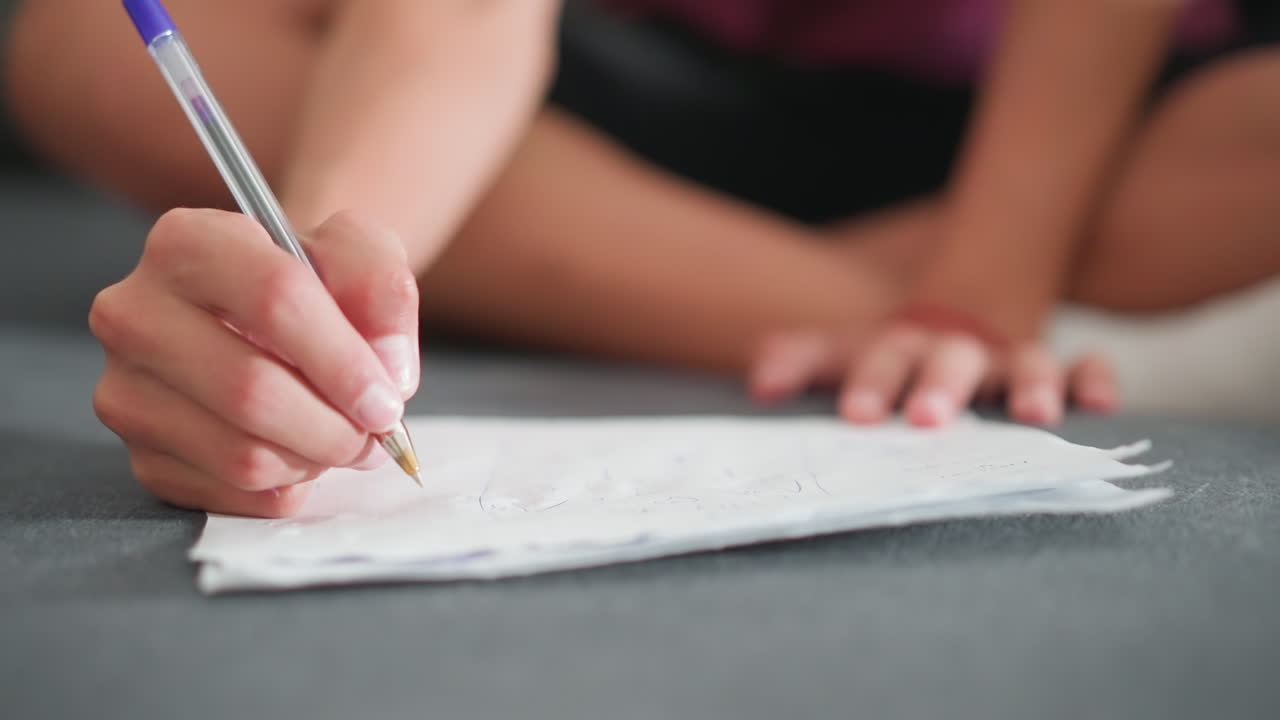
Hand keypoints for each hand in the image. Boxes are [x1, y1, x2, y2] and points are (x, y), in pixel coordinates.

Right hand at [90, 209, 420, 516]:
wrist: (276, 317)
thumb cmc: (317, 281)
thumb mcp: (360, 252)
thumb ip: (383, 290)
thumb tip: (387, 370)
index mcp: (186, 243)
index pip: (274, 299)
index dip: (343, 360)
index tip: (386, 398)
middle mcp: (133, 314)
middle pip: (251, 389)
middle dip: (334, 424)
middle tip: (375, 431)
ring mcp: (127, 391)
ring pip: (242, 454)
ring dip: (316, 459)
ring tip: (342, 437)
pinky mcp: (142, 456)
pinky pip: (232, 494)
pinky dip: (287, 486)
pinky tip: (301, 453)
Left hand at [749, 321, 1116, 426]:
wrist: (952, 321)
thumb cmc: (889, 358)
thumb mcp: (842, 352)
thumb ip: (799, 359)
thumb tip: (759, 380)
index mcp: (901, 347)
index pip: (883, 359)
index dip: (870, 382)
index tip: (857, 415)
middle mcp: (959, 352)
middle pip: (951, 360)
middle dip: (941, 386)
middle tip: (928, 421)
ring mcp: (1011, 361)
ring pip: (1030, 362)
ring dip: (1033, 384)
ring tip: (1034, 416)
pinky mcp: (1058, 373)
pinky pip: (1086, 367)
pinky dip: (1096, 378)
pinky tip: (1102, 403)